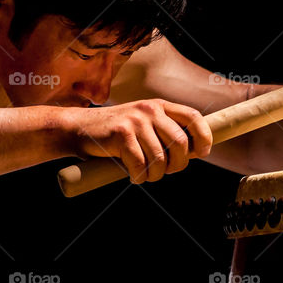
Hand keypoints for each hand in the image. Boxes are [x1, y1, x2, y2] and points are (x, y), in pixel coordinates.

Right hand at [67, 99, 213, 183]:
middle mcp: (150, 109)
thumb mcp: (143, 124)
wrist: (78, 128)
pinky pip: (140, 165)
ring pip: (160, 158)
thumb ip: (164, 132)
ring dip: (155, 175)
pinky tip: (133, 176)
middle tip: (165, 171)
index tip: (203, 153)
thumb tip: (193, 153)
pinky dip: (139, 177)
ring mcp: (135, 121)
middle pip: (180, 143)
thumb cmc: (115, 134)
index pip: (193, 116)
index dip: (204, 136)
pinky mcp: (121, 134)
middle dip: (177, 165)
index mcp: (159, 106)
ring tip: (145, 174)